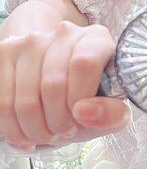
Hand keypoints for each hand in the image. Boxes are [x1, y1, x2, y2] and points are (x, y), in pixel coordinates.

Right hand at [0, 21, 129, 149]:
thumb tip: (85, 113)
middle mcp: (61, 34)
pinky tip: (26, 133)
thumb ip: (112, 114)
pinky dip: (14, 129)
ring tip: (47, 134)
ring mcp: (28, 43)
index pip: (84, 64)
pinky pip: (3, 103)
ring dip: (36, 130)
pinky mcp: (4, 56)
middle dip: (58, 123)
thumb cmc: (87, 96)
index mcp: (95, 39)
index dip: (80, 99)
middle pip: (52, 85)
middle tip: (64, 131)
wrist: (58, 83)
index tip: (80, 117)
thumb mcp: (111, 108)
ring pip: (25, 100)